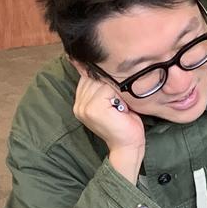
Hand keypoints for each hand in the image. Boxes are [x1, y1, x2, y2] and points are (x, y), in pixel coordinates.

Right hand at [72, 63, 145, 180]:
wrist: (128, 145)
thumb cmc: (124, 122)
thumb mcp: (111, 101)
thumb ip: (103, 86)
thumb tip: (105, 62)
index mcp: (80, 101)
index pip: (90, 75)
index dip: (106, 80)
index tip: (115, 95)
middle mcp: (78, 104)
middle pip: (96, 77)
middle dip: (112, 85)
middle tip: (119, 104)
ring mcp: (84, 107)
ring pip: (102, 82)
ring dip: (116, 91)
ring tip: (120, 106)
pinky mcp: (93, 109)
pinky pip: (107, 89)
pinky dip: (119, 96)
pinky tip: (121, 109)